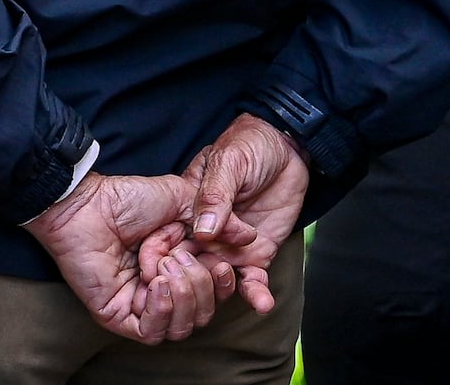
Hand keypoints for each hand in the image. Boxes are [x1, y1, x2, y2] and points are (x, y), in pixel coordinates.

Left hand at [23, 172, 243, 342]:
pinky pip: (153, 333)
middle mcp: (166, 288)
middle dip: (200, 285)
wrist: (88, 204)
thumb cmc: (128, 199)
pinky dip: (162, 311)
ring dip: (182, 296)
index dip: (226, 284)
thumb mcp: (183, 199)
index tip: (222, 263)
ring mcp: (143, 305)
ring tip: (164, 267)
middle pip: (204, 313)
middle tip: (180, 256)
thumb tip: (251, 237)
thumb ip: (219, 219)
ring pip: (183, 328)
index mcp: (182, 265)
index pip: (216, 293)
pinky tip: (157, 285)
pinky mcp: (120, 316)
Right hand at [182, 113, 309, 314]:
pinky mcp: (254, 256)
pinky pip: (250, 281)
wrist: (288, 150)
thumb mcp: (229, 162)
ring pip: (217, 280)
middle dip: (192, 285)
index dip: (162, 260)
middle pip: (189, 268)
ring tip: (232, 290)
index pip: (166, 240)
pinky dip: (255, 295)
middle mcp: (203, 234)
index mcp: (186, 209)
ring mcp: (228, 248)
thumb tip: (201, 231)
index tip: (161, 275)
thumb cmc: (249, 146)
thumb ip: (215, 195)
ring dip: (221, 291)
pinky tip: (262, 304)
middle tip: (198, 294)